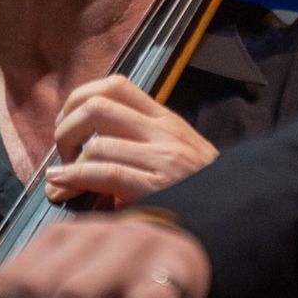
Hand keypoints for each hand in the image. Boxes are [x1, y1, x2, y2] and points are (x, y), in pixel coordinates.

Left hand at [0, 212, 212, 297]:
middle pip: (40, 285)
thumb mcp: (78, 270)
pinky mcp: (168, 277)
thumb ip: (42, 288)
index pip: (14, 277)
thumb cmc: (119, 274)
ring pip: (78, 294)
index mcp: (62, 237)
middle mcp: (93, 236)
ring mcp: (132, 251)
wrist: (186, 250)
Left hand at [45, 75, 217, 205]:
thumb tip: (86, 149)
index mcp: (165, 119)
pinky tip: (61, 186)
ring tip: (63, 179)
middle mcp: (164, 131)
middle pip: (98, 106)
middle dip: (67, 128)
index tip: (67, 123)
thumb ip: (137, 144)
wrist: (235, 213)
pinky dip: (74, 178)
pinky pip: (106, 173)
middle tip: (63, 153)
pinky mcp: (159, 186)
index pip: (116, 85)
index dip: (80, 99)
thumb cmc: (198, 190)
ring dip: (69, 162)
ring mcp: (163, 157)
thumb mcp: (174, 155)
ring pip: (98, 143)